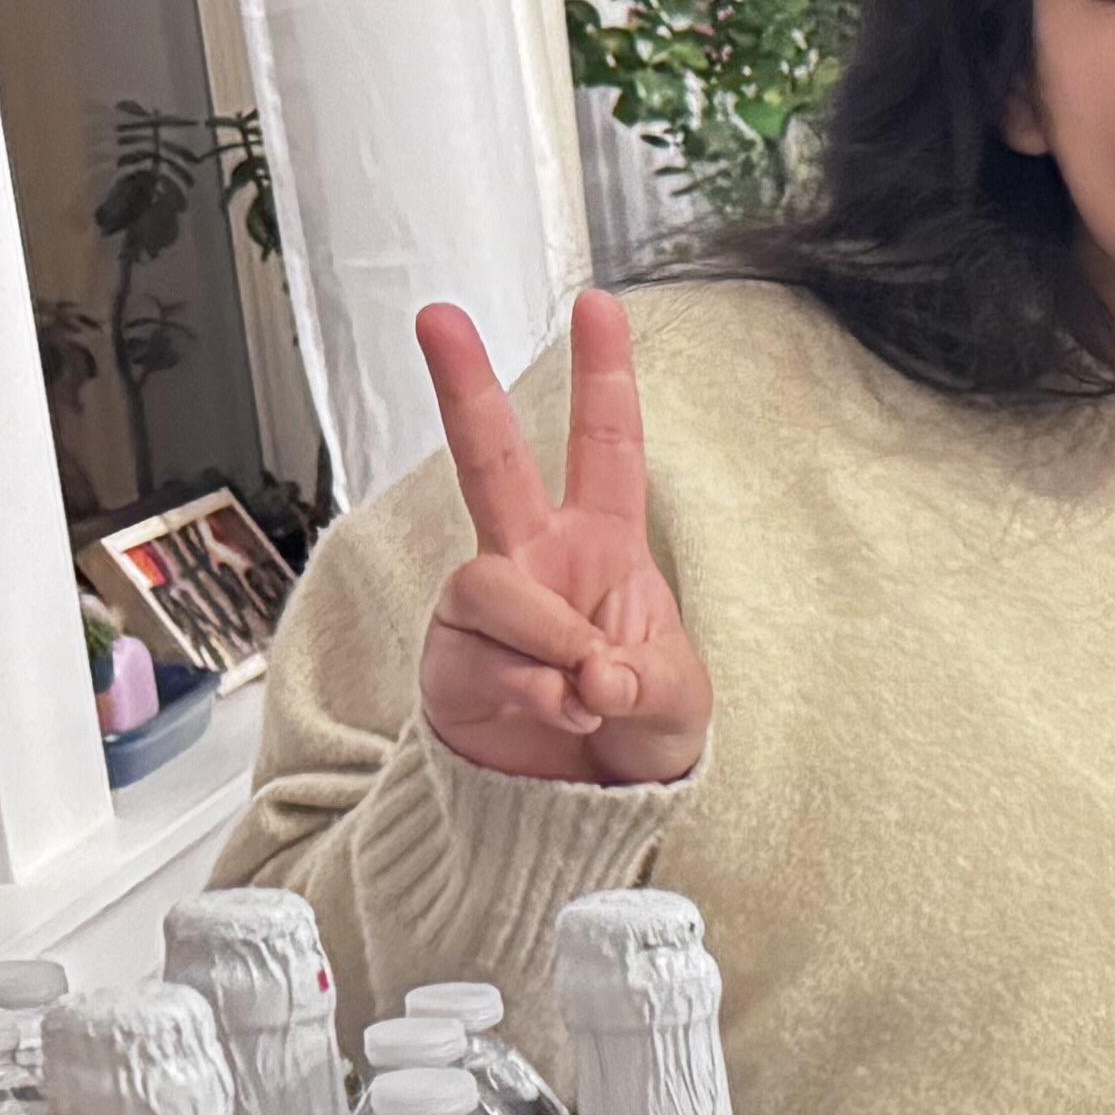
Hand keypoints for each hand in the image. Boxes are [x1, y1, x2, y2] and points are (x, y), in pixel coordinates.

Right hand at [415, 293, 709, 785]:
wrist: (582, 809)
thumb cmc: (636, 731)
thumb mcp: (677, 699)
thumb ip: (649, 678)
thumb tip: (596, 670)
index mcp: (602, 546)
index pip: (606, 449)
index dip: (604, 379)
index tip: (598, 304)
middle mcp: (532, 560)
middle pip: (488, 460)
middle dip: (463, 386)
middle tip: (436, 314)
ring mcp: (484, 608)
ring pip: (493, 585)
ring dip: (550, 643)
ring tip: (586, 692)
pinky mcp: (450, 660)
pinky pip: (484, 657)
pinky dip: (535, 695)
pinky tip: (558, 717)